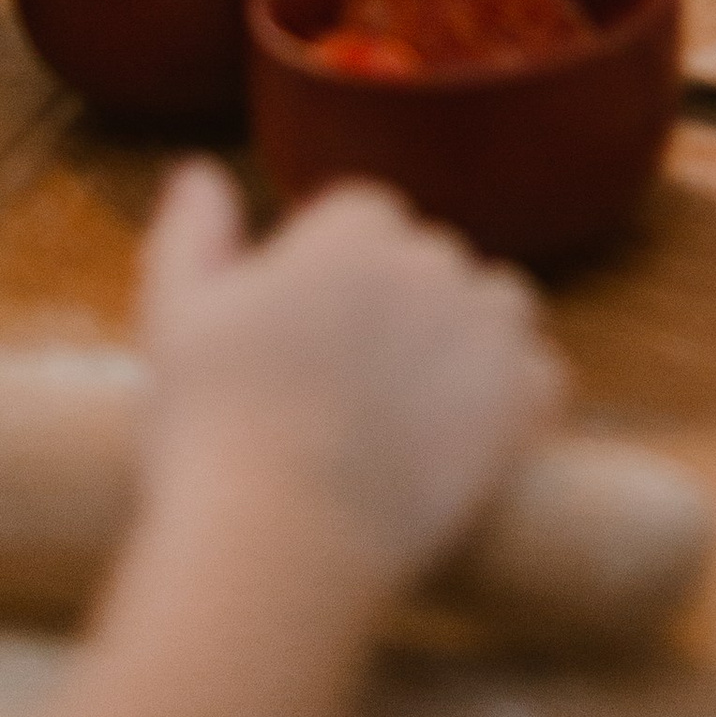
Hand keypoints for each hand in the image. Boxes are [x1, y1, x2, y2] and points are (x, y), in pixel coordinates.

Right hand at [138, 162, 561, 600]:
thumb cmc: (216, 433)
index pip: (364, 220)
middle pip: (428, 262)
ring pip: (495, 305)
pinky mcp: (523, 395)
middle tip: (345, 391)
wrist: (280, 545)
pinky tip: (458, 441)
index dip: (332, 278)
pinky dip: (510, 401)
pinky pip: (536, 375)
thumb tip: (202, 171)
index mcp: (357, 227)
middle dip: (397, 309)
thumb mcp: (178, 318)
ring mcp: (487, 324)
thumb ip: (194, 231)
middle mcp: (434, 257)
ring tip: (406, 410)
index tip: (305, 340)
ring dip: (465, 340)